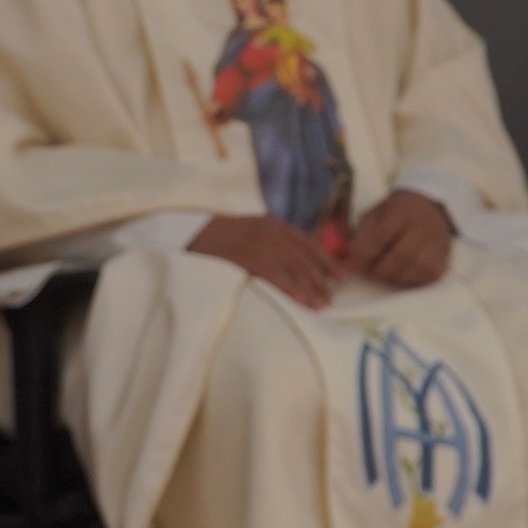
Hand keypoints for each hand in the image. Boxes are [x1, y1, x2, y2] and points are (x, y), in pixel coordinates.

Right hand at [189, 213, 336, 309]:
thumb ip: (274, 246)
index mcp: (271, 224)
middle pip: (301, 255)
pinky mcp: (240, 253)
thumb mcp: (250, 236)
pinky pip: (270, 271)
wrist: (184, 234)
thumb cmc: (219, 241)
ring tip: (320, 303)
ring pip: (290, 264)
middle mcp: (266, 229)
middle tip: (331, 298)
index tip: (342, 277)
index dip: (326, 260)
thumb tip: (302, 267)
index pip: (306, 243)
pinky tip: (299, 298)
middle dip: (320, 277)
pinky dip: (287, 284)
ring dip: (308, 285)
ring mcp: (253, 240)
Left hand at [337, 190, 453, 290]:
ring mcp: (436, 245)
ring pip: (410, 271)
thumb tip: (348, 254)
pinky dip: (407, 280)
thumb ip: (361, 233)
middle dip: (375, 269)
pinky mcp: (443, 260)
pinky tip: (398, 273)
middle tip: (363, 271)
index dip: (362, 255)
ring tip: (380, 271)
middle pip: (397, 258)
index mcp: (402, 212)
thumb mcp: (376, 213)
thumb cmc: (397, 213)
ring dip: (390, 276)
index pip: (380, 237)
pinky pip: (422, 278)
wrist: (430, 208)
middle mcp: (423, 228)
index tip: (348, 265)